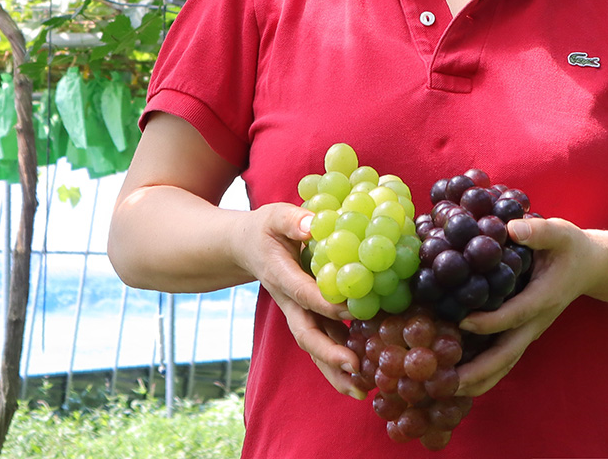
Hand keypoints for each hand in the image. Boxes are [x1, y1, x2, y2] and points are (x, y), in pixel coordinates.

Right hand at [235, 202, 365, 399]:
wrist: (245, 248)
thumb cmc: (264, 230)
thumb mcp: (275, 217)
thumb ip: (293, 221)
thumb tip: (314, 225)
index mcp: (281, 276)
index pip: (304, 293)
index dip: (326, 304)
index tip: (350, 310)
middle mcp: (289, 302)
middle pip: (306, 334)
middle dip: (329, 353)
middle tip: (355, 367)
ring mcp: (297, 313)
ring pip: (314, 346)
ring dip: (334, 370)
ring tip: (361, 391)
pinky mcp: (307, 316)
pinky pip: (322, 341)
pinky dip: (338, 361)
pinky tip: (362, 374)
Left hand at [455, 216, 601, 396]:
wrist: (590, 266)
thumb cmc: (571, 247)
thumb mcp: (560, 232)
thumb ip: (538, 230)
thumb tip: (512, 228)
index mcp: (544, 297)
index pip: (515, 315)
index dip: (490, 321)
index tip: (463, 322)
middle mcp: (537, 321)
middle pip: (508, 353)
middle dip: (480, 370)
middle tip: (449, 383)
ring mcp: (530, 331)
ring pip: (506, 363)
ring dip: (479, 379)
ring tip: (448, 391)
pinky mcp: (524, 332)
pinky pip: (504, 358)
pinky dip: (485, 372)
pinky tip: (460, 379)